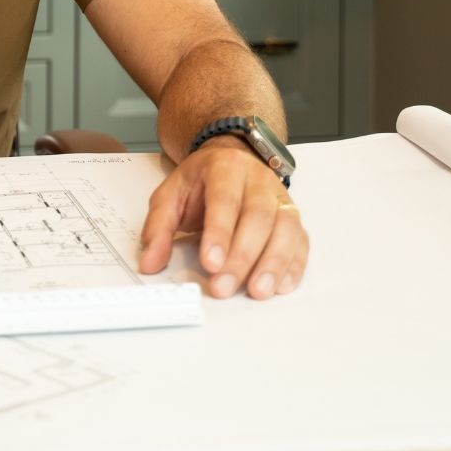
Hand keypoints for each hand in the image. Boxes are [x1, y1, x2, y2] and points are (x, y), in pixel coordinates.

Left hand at [139, 138, 308, 298]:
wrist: (229, 158)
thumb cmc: (200, 182)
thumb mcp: (170, 196)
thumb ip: (158, 228)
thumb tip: (150, 263)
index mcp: (224, 168)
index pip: (225, 200)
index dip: (220, 233)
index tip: (210, 263)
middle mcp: (258, 180)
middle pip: (258, 218)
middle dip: (242, 257)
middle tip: (224, 286)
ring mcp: (279, 198)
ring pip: (286, 229)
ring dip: (273, 264)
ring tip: (257, 291)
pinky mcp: (292, 217)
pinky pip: (300, 241)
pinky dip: (294, 265)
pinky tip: (281, 286)